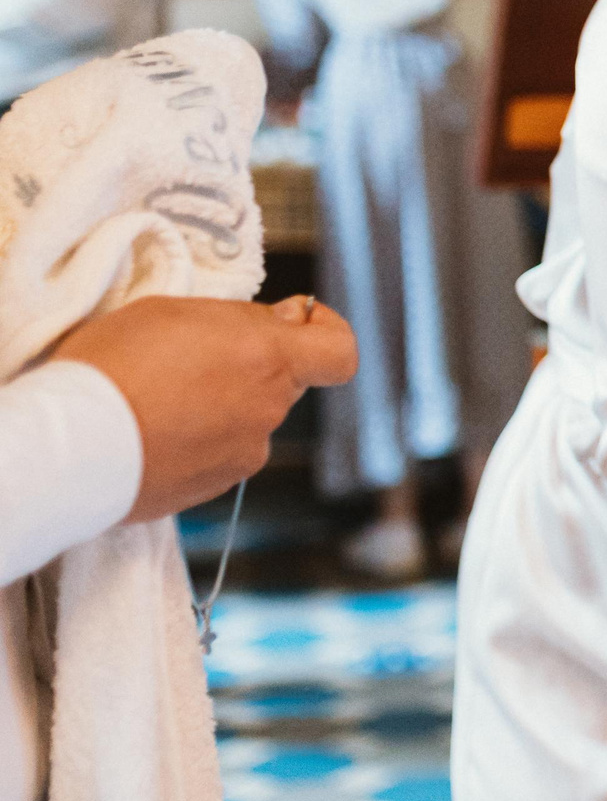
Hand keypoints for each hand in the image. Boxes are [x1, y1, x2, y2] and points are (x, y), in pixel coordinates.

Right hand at [52, 295, 356, 522]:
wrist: (72, 446)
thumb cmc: (114, 367)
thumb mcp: (173, 312)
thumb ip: (244, 318)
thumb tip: (289, 320)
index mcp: (270, 361)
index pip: (340, 353)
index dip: (328, 332)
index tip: (301, 321)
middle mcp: (267, 412)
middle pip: (282, 383)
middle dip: (250, 366)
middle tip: (192, 355)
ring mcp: (243, 456)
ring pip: (246, 419)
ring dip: (218, 405)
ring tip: (158, 395)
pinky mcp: (212, 488)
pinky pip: (216, 454)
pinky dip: (196, 440)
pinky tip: (153, 429)